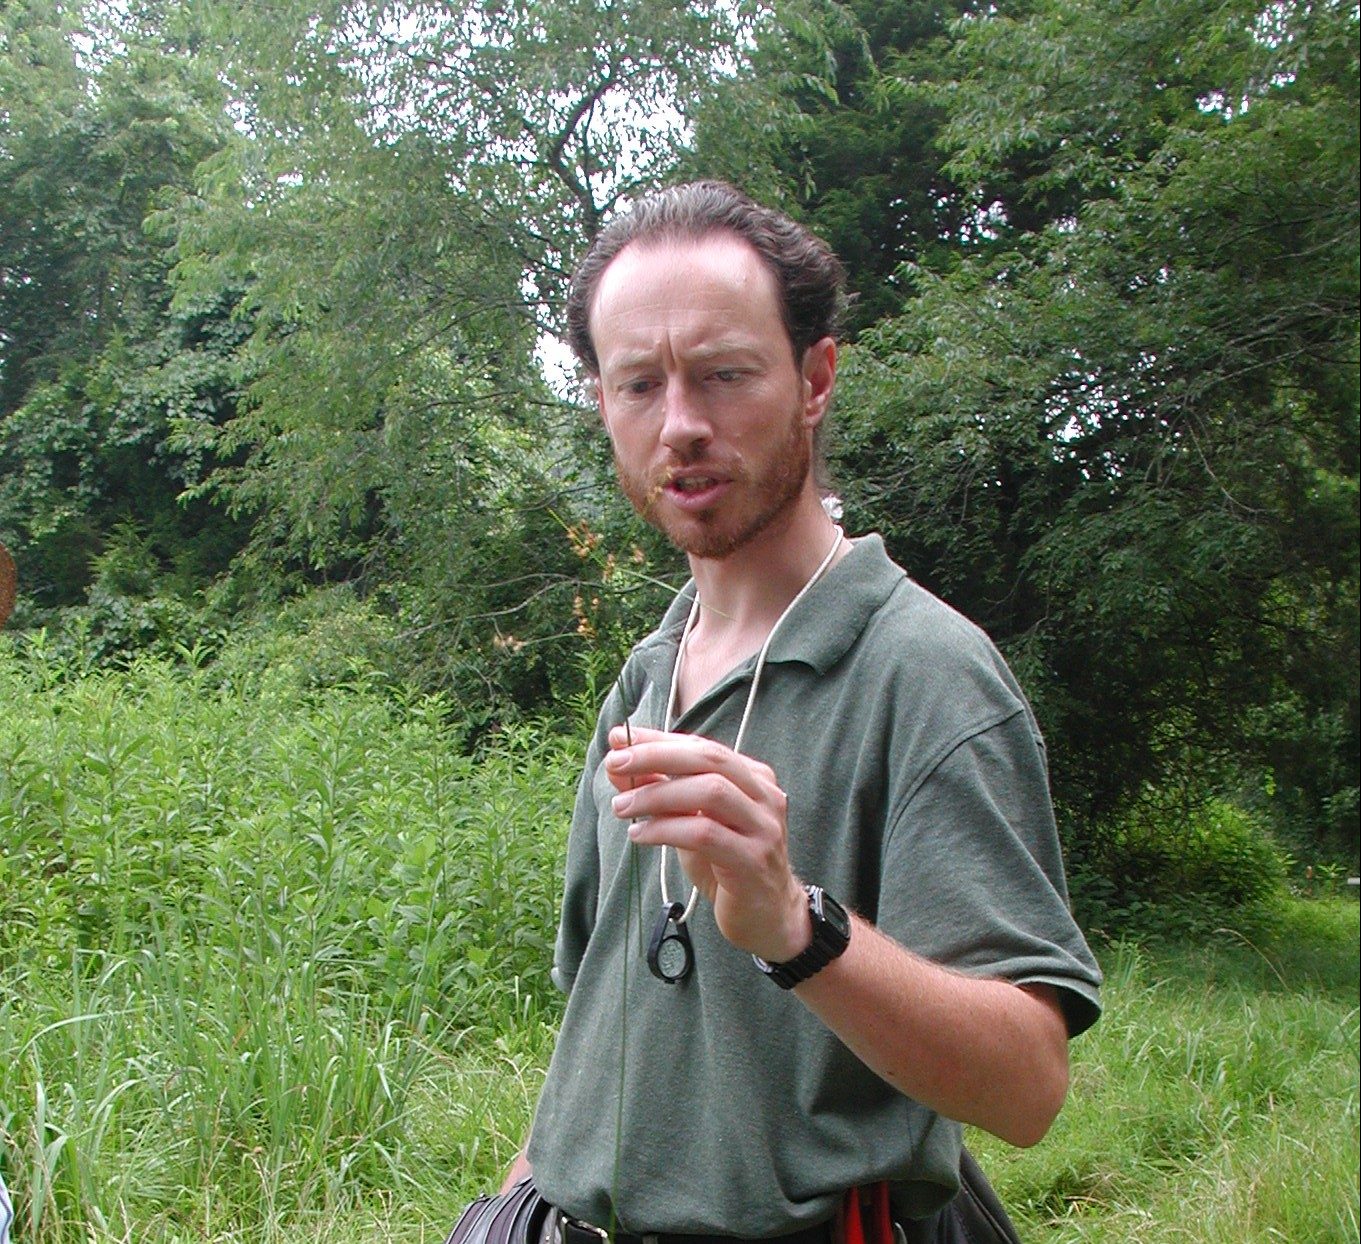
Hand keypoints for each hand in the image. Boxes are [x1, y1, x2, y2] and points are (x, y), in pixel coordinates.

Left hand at [604, 725, 810, 962]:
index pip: (701, 746)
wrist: (768, 917)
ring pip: (709, 792)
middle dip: (657, 756)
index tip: (619, 738)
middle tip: (616, 762)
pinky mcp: (753, 860)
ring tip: (622, 806)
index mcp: (753, 777)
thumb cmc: (727, 865)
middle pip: (708, 759)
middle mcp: (764, 795)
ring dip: (657, 795)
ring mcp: (763, 827)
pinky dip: (665, 830)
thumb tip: (618, 766)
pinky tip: (639, 835)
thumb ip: (663, 792)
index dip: (658, 740)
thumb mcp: (692, 821)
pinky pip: (704, 834)